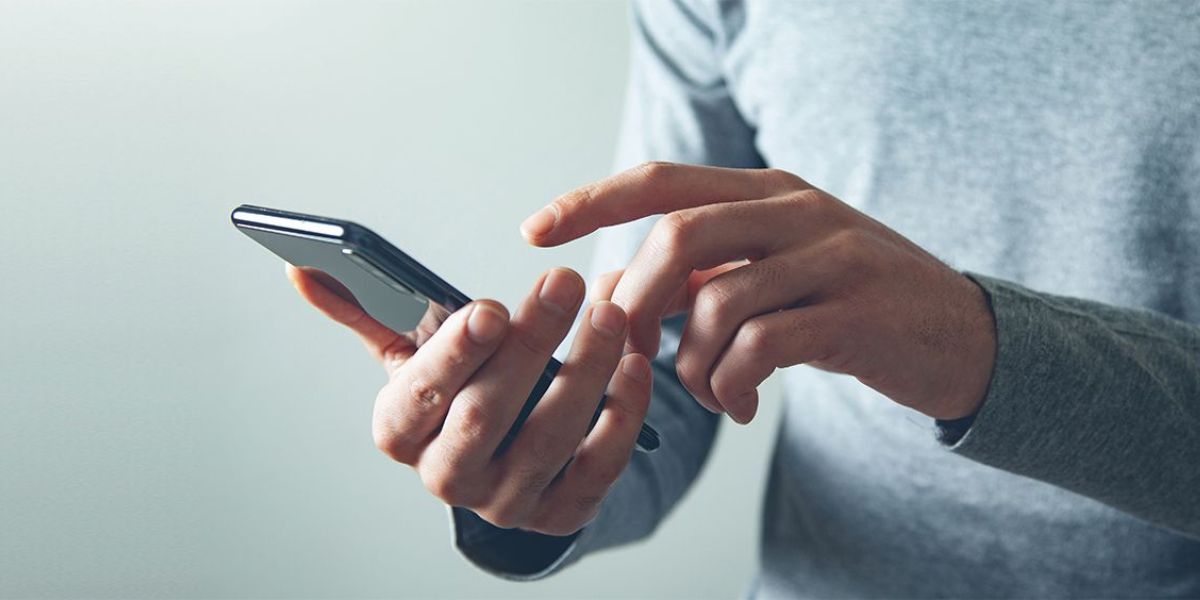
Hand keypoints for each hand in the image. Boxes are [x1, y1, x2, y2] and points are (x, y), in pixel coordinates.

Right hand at [286, 265, 650, 535]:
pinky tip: (635, 365)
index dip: (452, 355)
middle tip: (563, 282)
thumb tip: (301, 269)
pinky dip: (622, 416)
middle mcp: (449, 476)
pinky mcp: (564, 510)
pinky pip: (598, 466)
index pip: (416, 400)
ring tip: (608, 312)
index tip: (488, 308)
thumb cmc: (459, 390)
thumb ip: (367, 312)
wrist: (508, 459)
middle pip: (485, 415)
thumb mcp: (412, 356)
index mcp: (402, 433)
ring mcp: (509, 500)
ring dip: (584, 371)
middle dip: (526, 347)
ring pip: (548, 437)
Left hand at [521, 162, 995, 422]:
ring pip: (717, 301)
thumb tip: (617, 290)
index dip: (590, 202)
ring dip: (691, 363)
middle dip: (638, 302)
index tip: (535, 231)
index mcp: (767, 191)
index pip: (660, 181)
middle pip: (679, 236)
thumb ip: (706, 272)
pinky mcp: (853, 315)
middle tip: (636, 353)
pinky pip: (760, 347)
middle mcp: (796, 211)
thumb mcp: (775, 269)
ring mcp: (830, 258)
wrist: (960, 335)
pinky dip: (731, 385)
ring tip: (709, 391)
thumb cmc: (848, 303)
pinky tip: (742, 406)